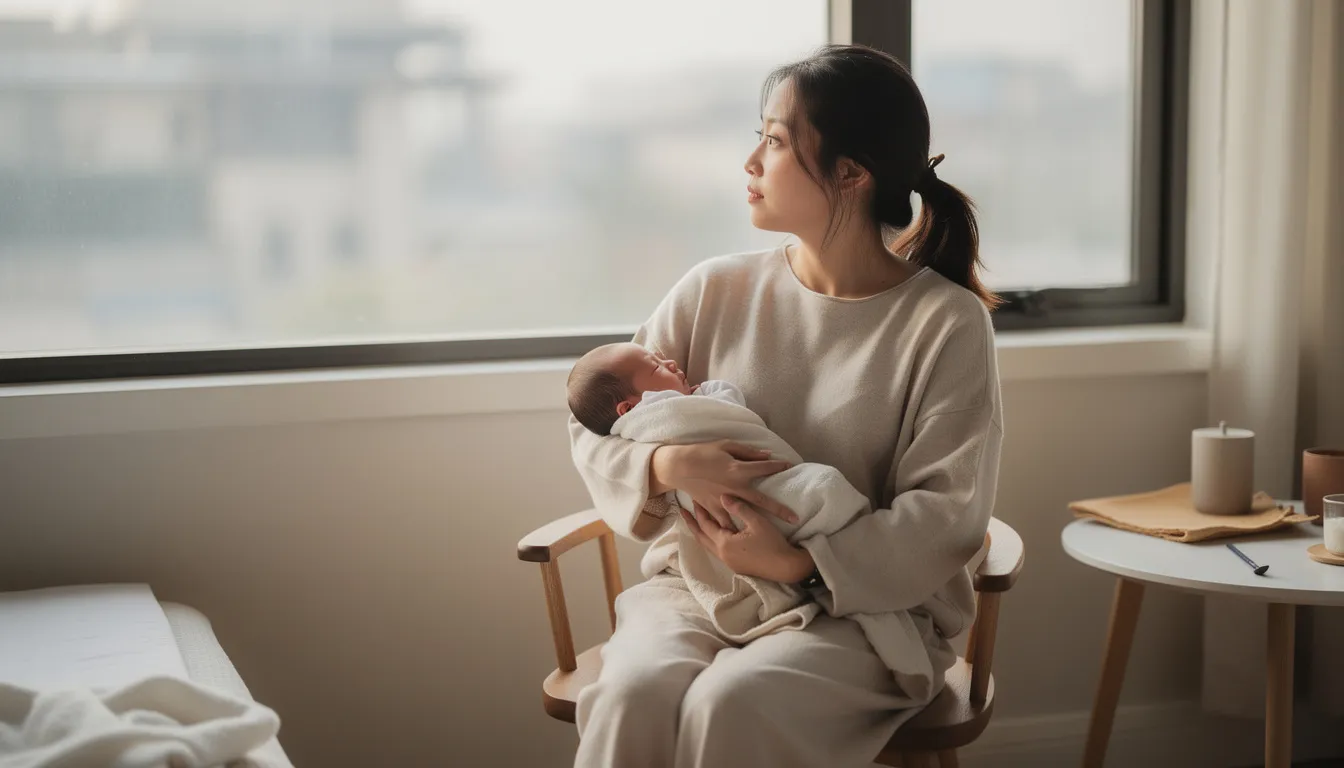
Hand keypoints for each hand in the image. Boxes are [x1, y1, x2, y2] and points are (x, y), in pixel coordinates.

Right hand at [653, 440, 798, 528]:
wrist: (679, 466)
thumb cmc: (703, 452)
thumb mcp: (726, 445)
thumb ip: (747, 452)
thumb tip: (767, 455)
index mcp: (737, 469)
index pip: (764, 468)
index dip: (778, 466)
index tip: (790, 466)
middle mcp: (733, 487)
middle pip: (761, 500)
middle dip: (779, 509)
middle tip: (795, 519)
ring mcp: (723, 500)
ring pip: (744, 516)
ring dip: (758, 524)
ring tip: (773, 536)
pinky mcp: (712, 508)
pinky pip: (725, 521)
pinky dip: (734, 529)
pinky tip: (744, 539)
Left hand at [680, 496, 814, 582]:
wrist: (786, 567)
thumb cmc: (772, 543)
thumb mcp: (757, 522)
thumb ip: (739, 508)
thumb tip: (723, 496)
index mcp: (724, 543)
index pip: (706, 524)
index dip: (699, 511)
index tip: (693, 498)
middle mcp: (722, 554)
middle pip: (701, 536)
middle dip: (692, 523)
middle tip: (683, 511)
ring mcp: (728, 562)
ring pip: (707, 545)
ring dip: (700, 533)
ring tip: (695, 523)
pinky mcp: (735, 565)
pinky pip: (716, 550)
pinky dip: (710, 539)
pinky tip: (713, 535)